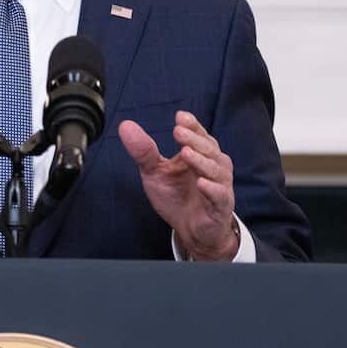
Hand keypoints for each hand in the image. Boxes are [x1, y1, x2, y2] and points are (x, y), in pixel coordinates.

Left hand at [118, 111, 238, 261]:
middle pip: (208, 148)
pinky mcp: (221, 206)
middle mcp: (213, 166)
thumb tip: (125, 126)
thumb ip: (144, 151)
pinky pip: (220, 195)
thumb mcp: (155, 172)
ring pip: (215, 169)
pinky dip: (212, 189)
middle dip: (193, 139)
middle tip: (178, 132)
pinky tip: (201, 183)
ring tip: (186, 153)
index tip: (179, 117)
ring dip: (201, 161)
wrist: (191, 231)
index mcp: (199, 154)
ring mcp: (220, 186)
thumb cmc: (177, 197)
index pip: (199, 134)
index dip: (191, 125)